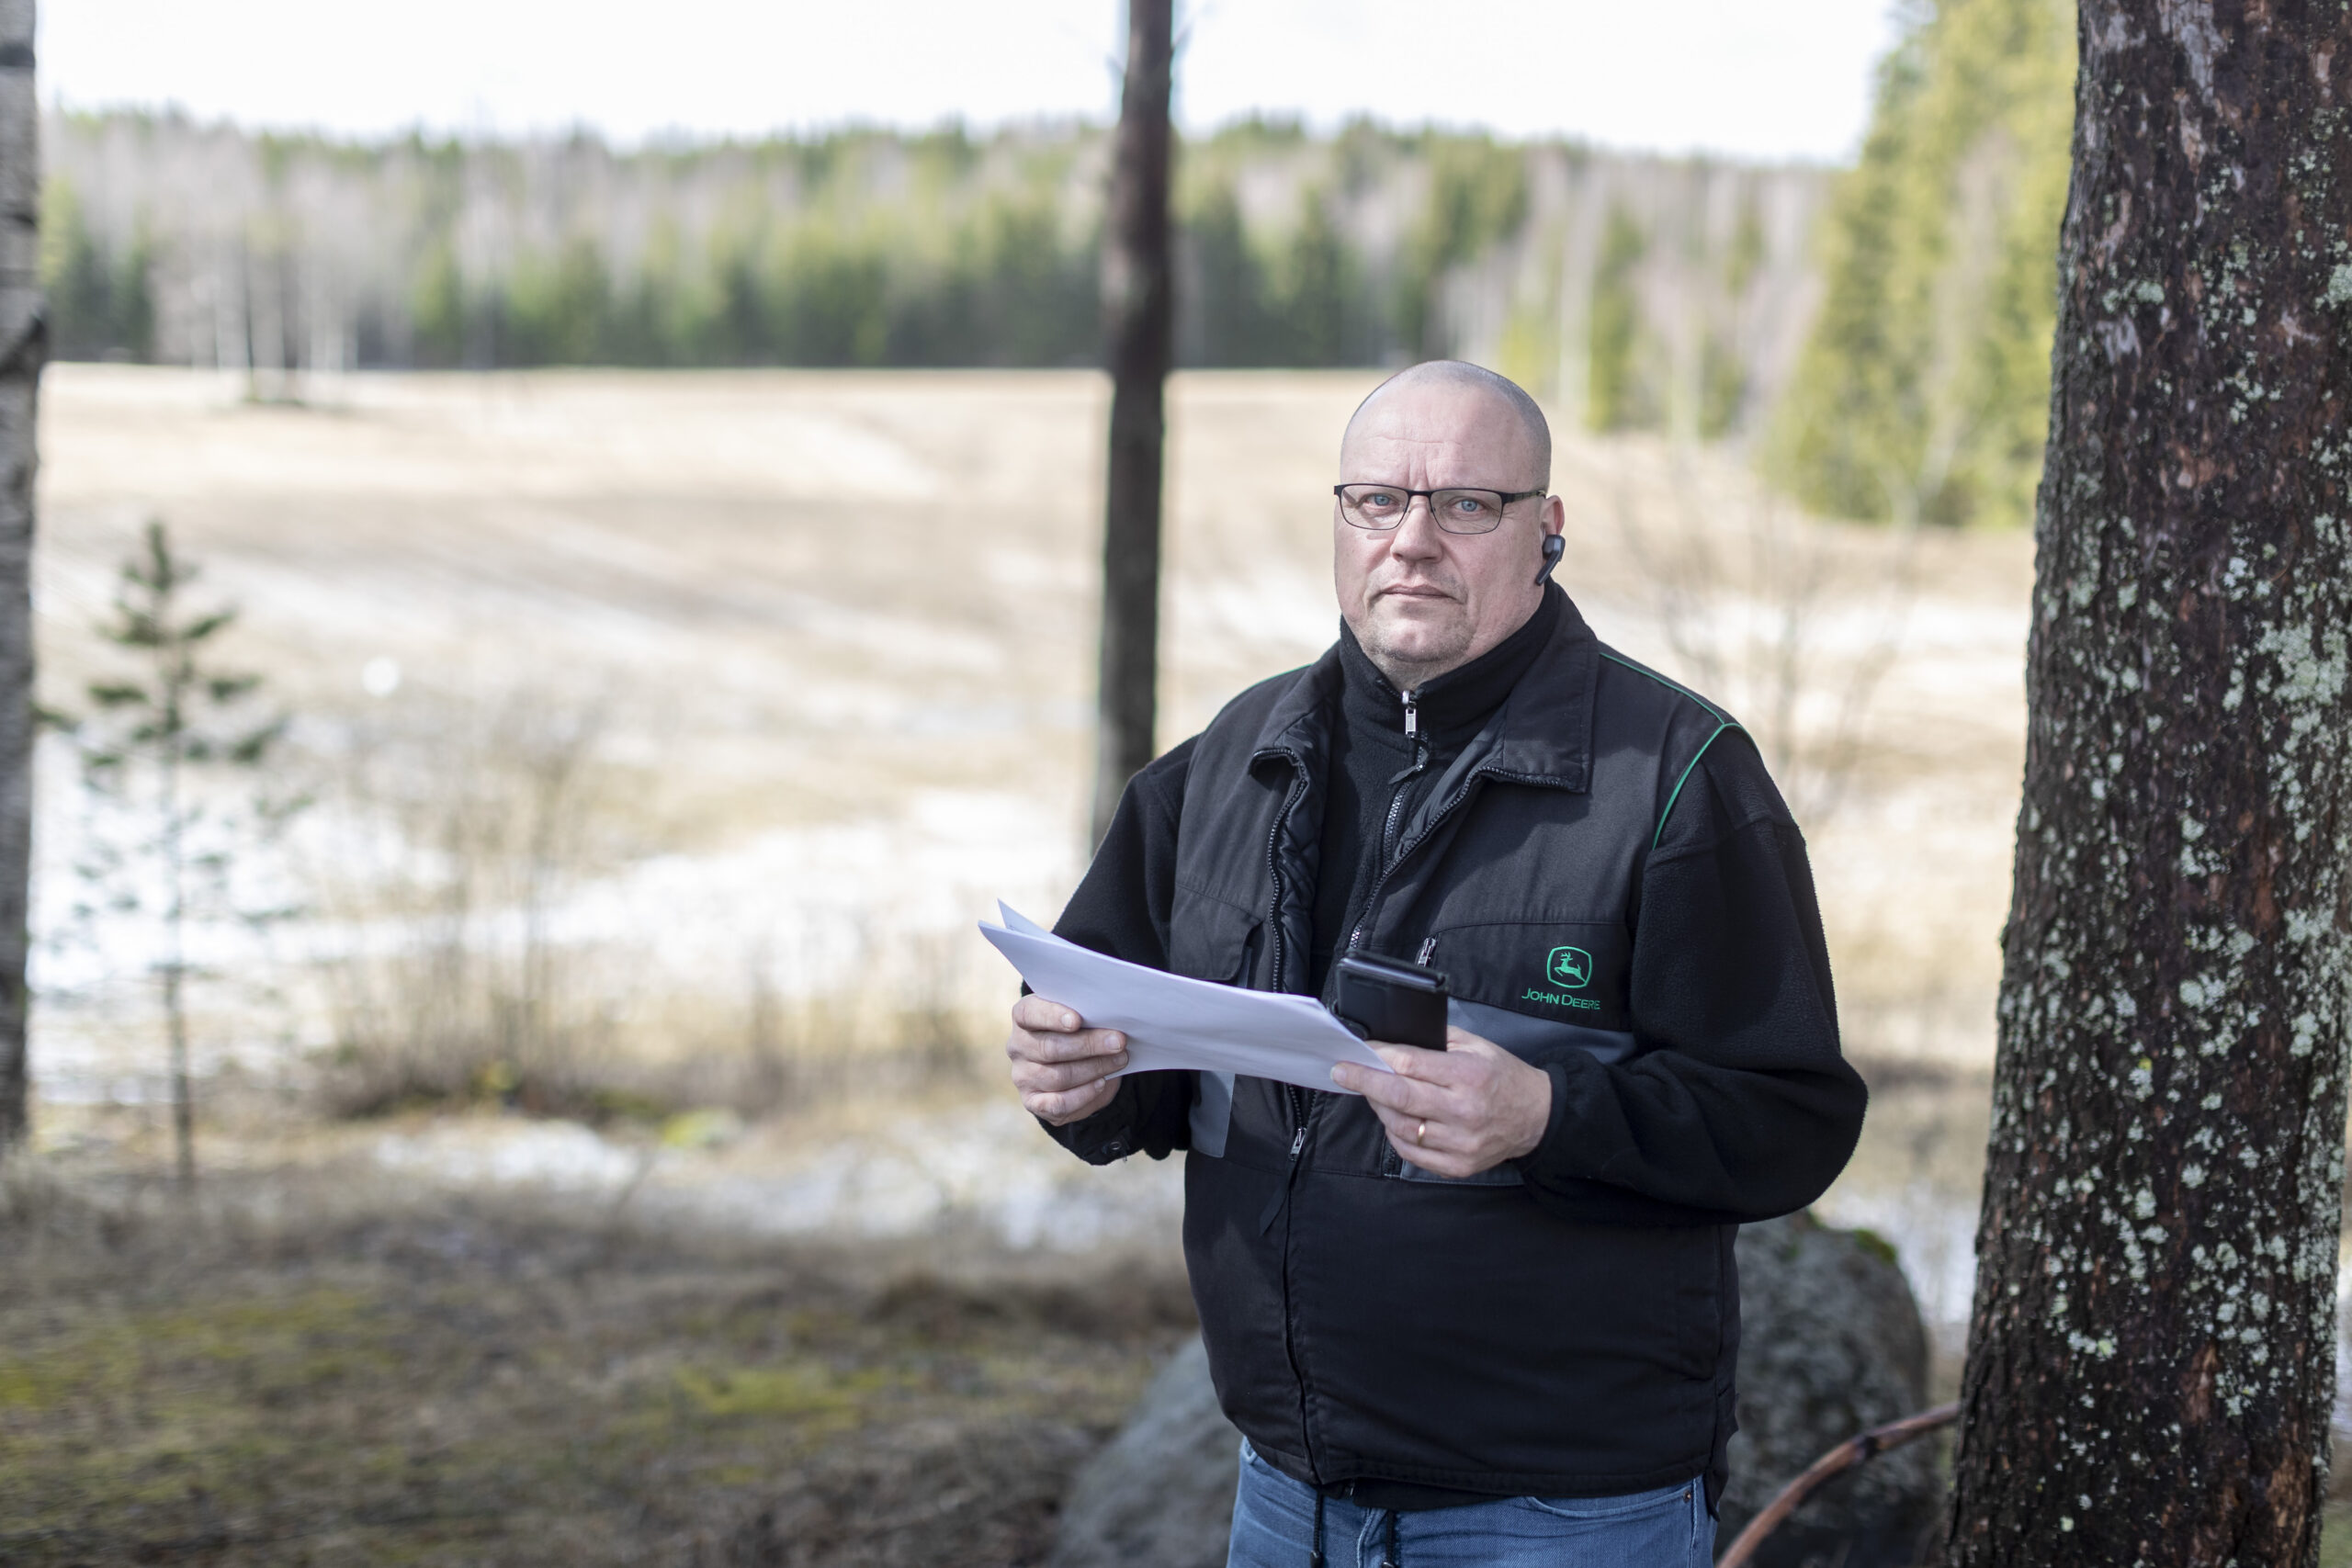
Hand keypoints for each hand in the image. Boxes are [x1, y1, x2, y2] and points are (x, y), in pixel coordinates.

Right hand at [1005, 994, 1129, 1125]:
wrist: (1075, 1066)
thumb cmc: (1079, 1032)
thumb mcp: (1081, 1017)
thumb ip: (1088, 1016)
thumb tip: (1112, 1023)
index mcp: (1023, 1017)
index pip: (1030, 1013)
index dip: (1052, 1016)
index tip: (1077, 1020)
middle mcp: (1017, 1046)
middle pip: (1050, 1048)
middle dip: (1088, 1045)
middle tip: (1118, 1041)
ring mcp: (1022, 1076)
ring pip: (1058, 1076)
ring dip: (1094, 1068)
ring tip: (1120, 1060)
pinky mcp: (1033, 1101)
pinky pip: (1057, 1103)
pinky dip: (1083, 1094)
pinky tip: (1101, 1083)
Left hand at [1329, 1026, 1551, 1177]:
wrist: (1537, 1117)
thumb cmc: (1503, 1076)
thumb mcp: (1476, 1046)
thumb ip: (1436, 1042)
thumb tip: (1392, 1044)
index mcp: (1468, 1075)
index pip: (1410, 1064)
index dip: (1377, 1057)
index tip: (1357, 1052)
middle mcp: (1464, 1111)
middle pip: (1399, 1096)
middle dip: (1364, 1081)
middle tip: (1343, 1072)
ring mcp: (1460, 1143)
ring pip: (1400, 1127)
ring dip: (1380, 1108)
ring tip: (1376, 1094)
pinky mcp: (1458, 1166)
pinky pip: (1411, 1152)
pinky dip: (1396, 1134)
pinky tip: (1395, 1118)